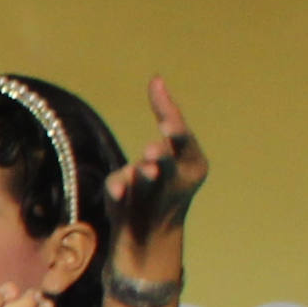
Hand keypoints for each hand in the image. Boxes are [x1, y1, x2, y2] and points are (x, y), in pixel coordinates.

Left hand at [105, 77, 205, 252]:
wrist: (152, 228)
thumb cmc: (167, 172)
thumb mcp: (167, 144)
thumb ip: (165, 111)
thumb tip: (157, 78)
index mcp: (192, 161)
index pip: (184, 141)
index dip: (175, 133)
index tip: (165, 125)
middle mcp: (176, 177)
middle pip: (169, 163)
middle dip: (161, 156)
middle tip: (152, 151)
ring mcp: (152, 192)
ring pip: (147, 178)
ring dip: (143, 171)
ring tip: (142, 168)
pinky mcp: (126, 202)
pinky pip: (120, 191)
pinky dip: (118, 187)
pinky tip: (115, 191)